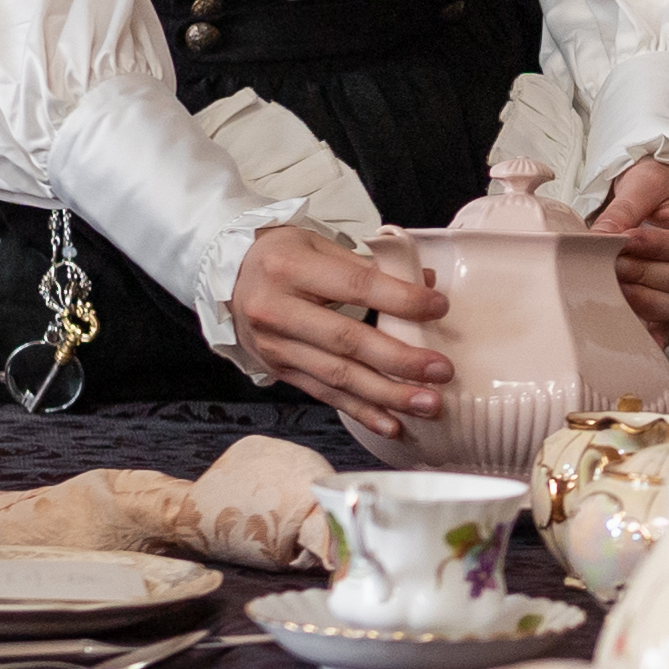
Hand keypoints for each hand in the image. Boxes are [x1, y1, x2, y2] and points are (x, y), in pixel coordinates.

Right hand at [227, 223, 453, 441]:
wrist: (227, 275)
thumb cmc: (283, 255)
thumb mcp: (319, 244)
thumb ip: (369, 264)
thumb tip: (426, 283)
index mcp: (291, 268)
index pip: (356, 285)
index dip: (400, 299)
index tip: (438, 308)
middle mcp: (277, 310)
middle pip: (346, 340)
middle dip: (399, 360)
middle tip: (441, 371)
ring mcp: (275, 345)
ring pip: (337, 376)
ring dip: (387, 395)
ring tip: (428, 405)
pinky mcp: (278, 370)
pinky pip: (323, 395)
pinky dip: (359, 411)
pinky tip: (391, 424)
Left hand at [593, 158, 668, 336]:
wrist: (664, 199)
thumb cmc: (663, 187)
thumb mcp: (645, 182)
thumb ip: (625, 208)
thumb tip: (601, 237)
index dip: (658, 246)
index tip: (624, 241)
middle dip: (646, 274)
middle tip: (610, 264)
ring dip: (646, 302)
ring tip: (613, 287)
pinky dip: (653, 331)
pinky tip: (629, 327)